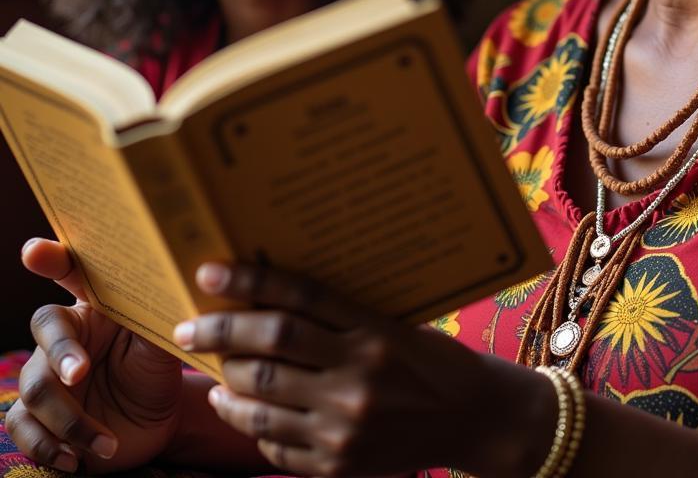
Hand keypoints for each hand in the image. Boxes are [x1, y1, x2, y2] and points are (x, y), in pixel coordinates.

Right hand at [5, 238, 184, 472]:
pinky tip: (75, 459)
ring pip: (34, 389)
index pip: (72, 275)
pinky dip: (47, 447)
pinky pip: (23, 428)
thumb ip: (165, 316)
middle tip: (80, 373)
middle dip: (60, 352)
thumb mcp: (167, 342)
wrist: (161, 422)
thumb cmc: (161, 370)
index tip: (34, 250)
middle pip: (45, 333)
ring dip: (68, 419)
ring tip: (104, 441)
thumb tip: (187, 283)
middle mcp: (67, 335)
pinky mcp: (39, 416)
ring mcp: (49, 376)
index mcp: (97, 306)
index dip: (51, 259)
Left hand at [175, 260, 553, 477]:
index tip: (210, 272)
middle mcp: (358, 376)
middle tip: (190, 326)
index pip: (300, 298)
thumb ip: (342, 317)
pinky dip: (250, 426)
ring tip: (210, 374)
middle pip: (270, 348)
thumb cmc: (433, 359)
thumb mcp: (396, 324)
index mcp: (375, 331)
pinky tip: (238, 411)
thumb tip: (273, 300)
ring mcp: (346, 426)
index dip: (250, 282)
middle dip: (220, 334)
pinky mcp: (340, 464)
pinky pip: (275, 446)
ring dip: (225, 386)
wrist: (476, 418)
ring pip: (261, 401)